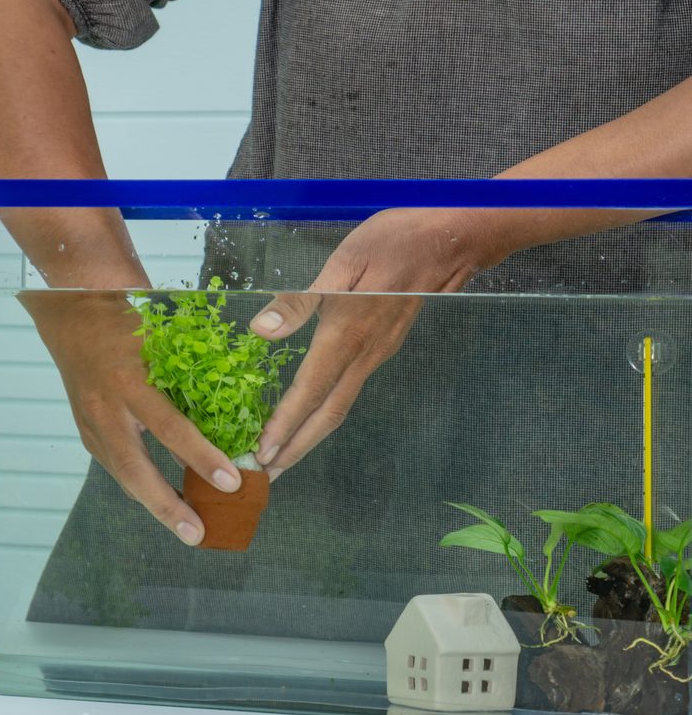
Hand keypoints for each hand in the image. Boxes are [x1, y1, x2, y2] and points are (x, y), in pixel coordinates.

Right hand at [17, 289, 243, 545]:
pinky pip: (116, 466)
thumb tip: (219, 429)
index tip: (232, 482)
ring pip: (124, 476)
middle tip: (198, 534)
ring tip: (188, 528)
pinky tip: (164, 500)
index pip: (171, 428)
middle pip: (136, 470)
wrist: (72, 315)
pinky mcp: (86, 432)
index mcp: (130, 382)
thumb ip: (186, 385)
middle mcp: (106, 409)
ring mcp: (91, 424)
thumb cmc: (127, 326)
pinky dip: (141, 486)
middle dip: (168, 507)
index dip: (203, 458)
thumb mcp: (163, 347)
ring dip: (155, 504)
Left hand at [248, 207, 497, 479]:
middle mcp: (365, 354)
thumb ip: (301, 299)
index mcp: (347, 334)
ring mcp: (378, 353)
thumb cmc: (395, 240)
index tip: (263, 454)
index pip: (311, 391)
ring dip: (310, 435)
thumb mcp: (342, 260)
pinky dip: (326, 411)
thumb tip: (261, 329)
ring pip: (340, 405)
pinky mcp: (384, 345)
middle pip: (329, 414)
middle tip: (266, 475)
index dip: (285, 425)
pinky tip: (312, 412)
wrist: (453, 238)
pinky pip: (350, 389)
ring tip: (284, 455)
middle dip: (296, 448)